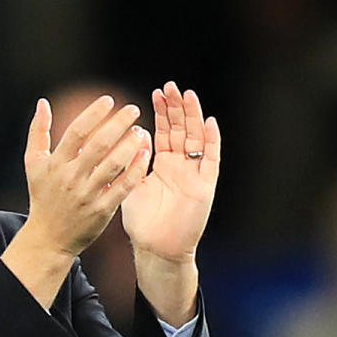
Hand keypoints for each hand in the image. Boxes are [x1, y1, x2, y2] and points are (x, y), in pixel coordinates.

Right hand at [2, 96, 150, 307]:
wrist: (48, 237)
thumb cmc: (42, 196)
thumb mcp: (33, 163)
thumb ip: (38, 132)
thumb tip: (43, 103)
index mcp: (55, 164)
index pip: (76, 132)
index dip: (93, 114)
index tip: (109, 100)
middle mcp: (71, 177)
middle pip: (98, 145)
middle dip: (118, 124)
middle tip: (133, 109)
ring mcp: (88, 194)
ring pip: (114, 164)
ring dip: (130, 144)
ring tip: (141, 130)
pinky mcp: (102, 210)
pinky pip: (124, 186)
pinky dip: (136, 169)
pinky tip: (145, 154)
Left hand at [121, 81, 220, 322]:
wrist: (157, 250)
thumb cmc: (143, 223)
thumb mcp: (130, 187)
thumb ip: (129, 164)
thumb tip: (124, 139)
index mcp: (162, 165)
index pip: (164, 132)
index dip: (161, 113)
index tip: (154, 93)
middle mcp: (180, 166)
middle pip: (181, 130)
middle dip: (176, 108)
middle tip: (170, 86)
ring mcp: (194, 174)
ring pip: (196, 139)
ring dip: (193, 117)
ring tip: (188, 95)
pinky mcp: (205, 186)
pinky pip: (211, 160)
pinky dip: (212, 141)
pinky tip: (210, 123)